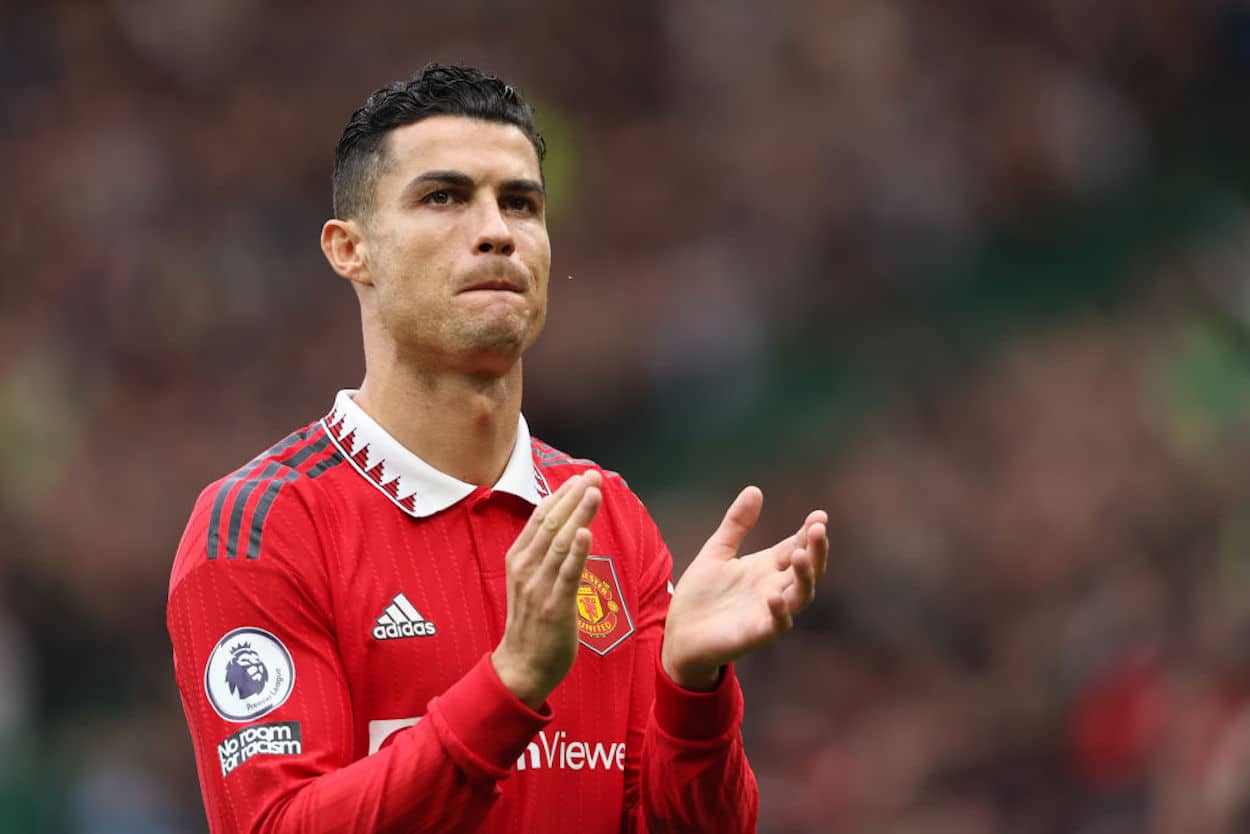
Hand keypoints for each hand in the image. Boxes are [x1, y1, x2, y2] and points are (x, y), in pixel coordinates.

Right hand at [492, 471, 602, 707]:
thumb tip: (565, 526)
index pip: (539, 517)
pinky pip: (567, 574)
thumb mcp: (528, 581)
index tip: (581, 478)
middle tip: (593, 476)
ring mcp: (538, 587)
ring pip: (560, 542)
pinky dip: (577, 552)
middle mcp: (525, 568)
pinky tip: (587, 532)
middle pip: (550, 523)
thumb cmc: (530, 623)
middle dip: (573, 497)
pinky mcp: (554, 607)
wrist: (521, 667)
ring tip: (594, 493)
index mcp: (518, 559)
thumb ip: (543, 554)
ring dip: (578, 515)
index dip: (561, 495)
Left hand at [661, 486, 827, 689]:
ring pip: (800, 596)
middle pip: (806, 569)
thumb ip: (736, 525)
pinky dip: (780, 612)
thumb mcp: (716, 552)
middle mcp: (773, 588)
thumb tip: (755, 489)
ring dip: (804, 577)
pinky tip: (775, 596)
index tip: (819, 515)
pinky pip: (776, 625)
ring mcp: (767, 612)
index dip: (809, 532)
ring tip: (799, 555)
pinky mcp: (755, 634)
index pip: (796, 546)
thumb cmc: (700, 596)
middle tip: (818, 529)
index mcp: (766, 568)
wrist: (678, 634)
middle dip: (815, 550)